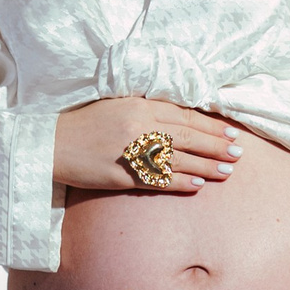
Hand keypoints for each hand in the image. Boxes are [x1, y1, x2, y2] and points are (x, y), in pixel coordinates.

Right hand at [52, 99, 240, 194]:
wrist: (51, 145)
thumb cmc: (85, 124)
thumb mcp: (117, 105)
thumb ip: (148, 110)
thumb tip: (184, 120)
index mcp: (139, 104)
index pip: (184, 115)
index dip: (211, 125)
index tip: (231, 132)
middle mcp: (138, 125)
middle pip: (188, 137)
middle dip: (216, 146)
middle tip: (238, 153)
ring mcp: (130, 150)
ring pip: (178, 159)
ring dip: (206, 166)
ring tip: (227, 171)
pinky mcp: (121, 174)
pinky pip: (157, 179)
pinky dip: (180, 182)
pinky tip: (198, 185)